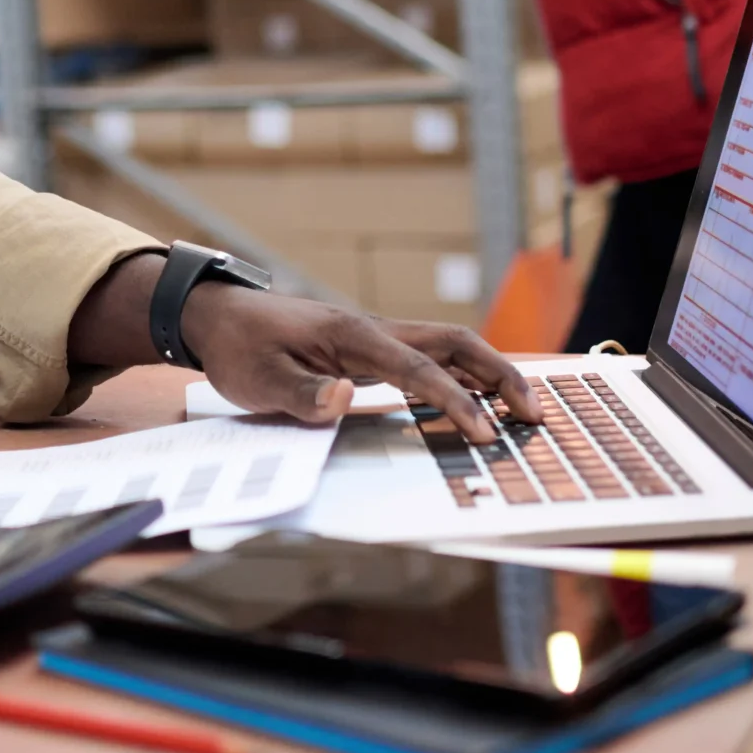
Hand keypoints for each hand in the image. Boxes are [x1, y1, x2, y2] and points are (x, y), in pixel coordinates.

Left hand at [180, 284, 539, 441]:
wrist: (218, 318)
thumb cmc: (238, 349)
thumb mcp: (257, 380)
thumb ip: (301, 394)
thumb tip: (345, 399)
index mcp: (352, 337)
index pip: (419, 368)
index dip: (456, 401)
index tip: (484, 434)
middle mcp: (373, 331)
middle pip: (455, 343)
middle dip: (500, 375)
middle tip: (535, 415)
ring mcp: (375, 338)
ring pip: (448, 346)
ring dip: (488, 373)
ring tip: (521, 412)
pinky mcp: (370, 350)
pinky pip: (429, 358)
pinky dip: (462, 376)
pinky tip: (475, 402)